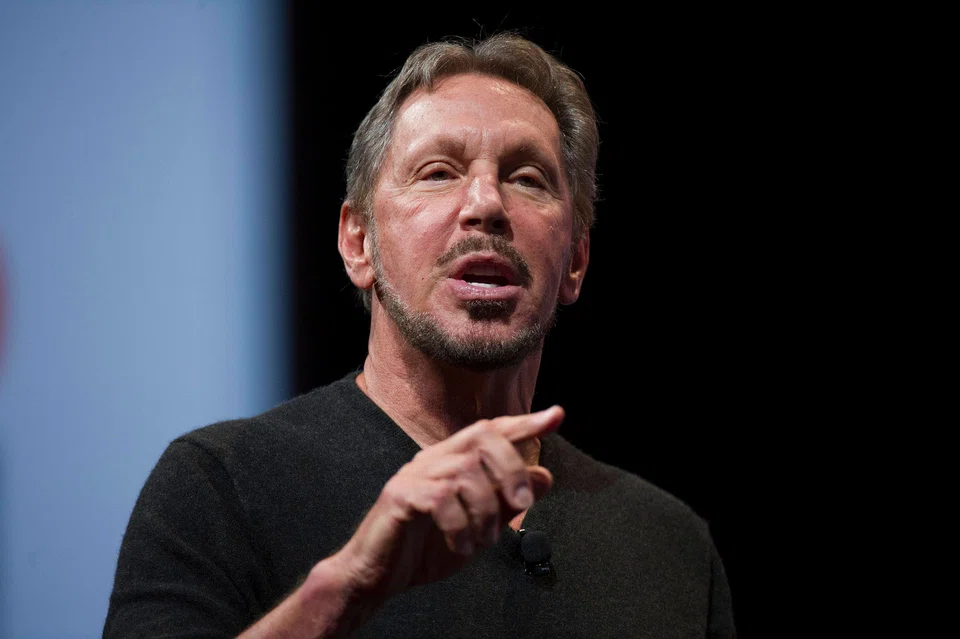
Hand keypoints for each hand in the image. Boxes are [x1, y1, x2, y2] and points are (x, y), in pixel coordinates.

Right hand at [331, 406, 563, 600]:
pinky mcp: (399, 495)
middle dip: (512, 469)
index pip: (491, 430)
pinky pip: (442, 499)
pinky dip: (461, 526)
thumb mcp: (480, 525)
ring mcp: (414, 474)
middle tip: (523, 506)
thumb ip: (509, 501)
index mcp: (452, 460)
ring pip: (467, 472)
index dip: (524, 422)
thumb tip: (546, 476)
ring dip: (486, 512)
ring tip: (483, 542)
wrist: (377, 577)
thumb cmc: (426, 548)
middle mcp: (434, 458)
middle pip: (483, 437)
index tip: (556, 415)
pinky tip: (462, 546)